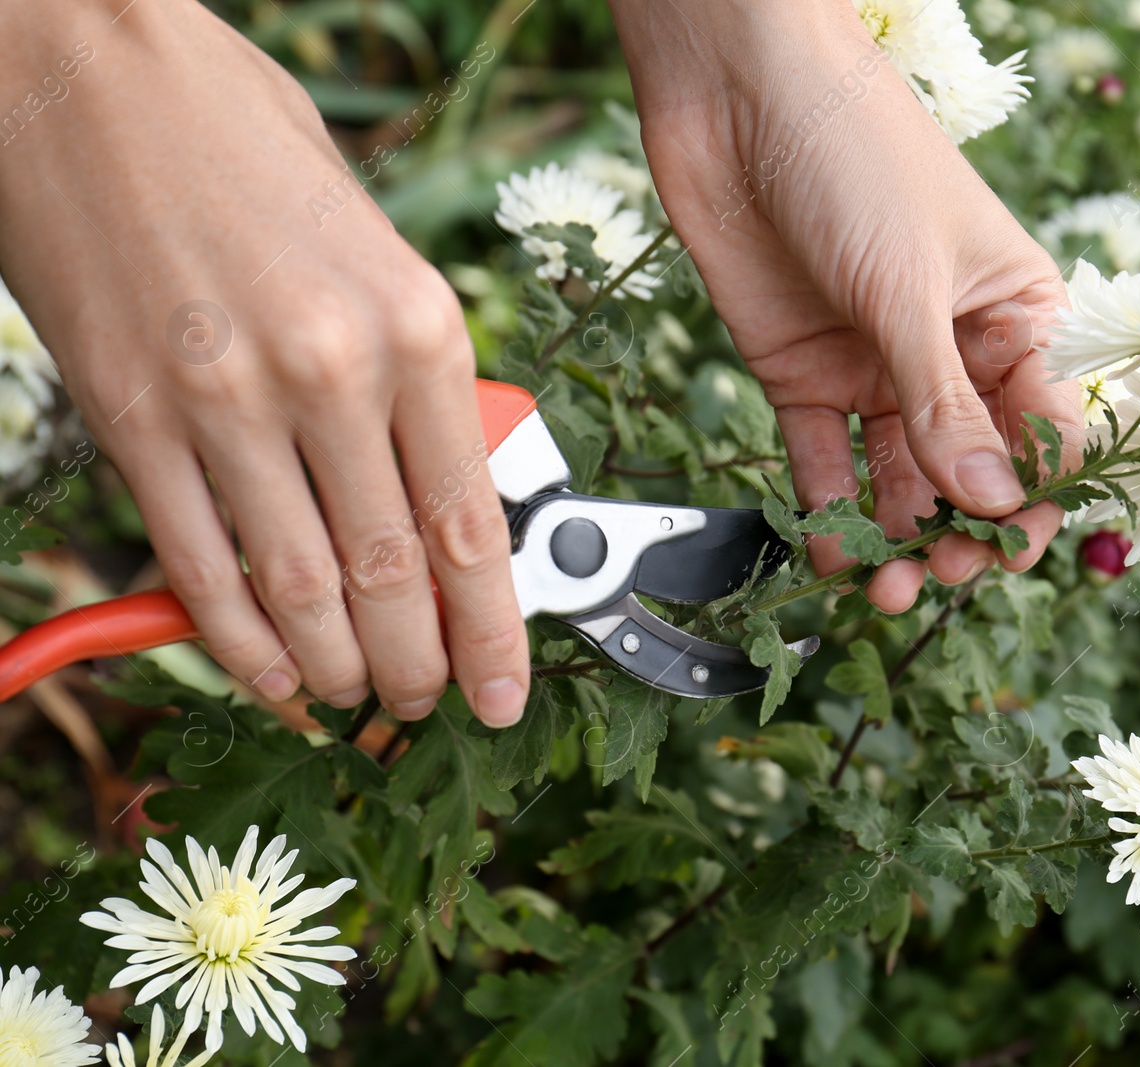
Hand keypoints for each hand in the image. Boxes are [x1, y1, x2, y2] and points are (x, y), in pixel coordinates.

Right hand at [0, 1, 528, 724]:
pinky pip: (197, 562)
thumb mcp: (377, 249)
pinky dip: (233, 638)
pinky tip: (266, 674)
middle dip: (415, 663)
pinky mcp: (129, 415)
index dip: (493, 632)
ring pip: (298, 589)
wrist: (88, 60)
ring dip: (331, 666)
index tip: (504, 690)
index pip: (472, 525)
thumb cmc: (246, 141)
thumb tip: (451, 485)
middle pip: (393, 574)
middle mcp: (332, 372)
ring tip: (351, 696)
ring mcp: (224, 400)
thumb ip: (415, 374)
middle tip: (422, 699)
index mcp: (417, 325)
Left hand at [608, 0, 1082, 612]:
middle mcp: (951, 353)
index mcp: (1015, 318)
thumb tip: (992, 503)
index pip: (1047, 431)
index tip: (1008, 546)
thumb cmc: (854, 154)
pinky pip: (823, 461)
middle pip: (974, 471)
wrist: (735, 90)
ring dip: (898, 538)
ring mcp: (876, 367)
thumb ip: (943, 402)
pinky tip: (833, 555)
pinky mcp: (803, 375)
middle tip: (942, 572)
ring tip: (886, 588)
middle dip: (964, 531)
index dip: (1034, 497)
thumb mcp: (910, 284)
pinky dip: (828, 510)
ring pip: (900, 480)